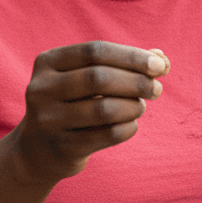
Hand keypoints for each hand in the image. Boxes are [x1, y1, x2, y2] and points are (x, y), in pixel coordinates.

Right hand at [8, 42, 169, 183]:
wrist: (39, 150)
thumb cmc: (73, 103)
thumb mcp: (88, 78)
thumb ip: (122, 64)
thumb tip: (162, 58)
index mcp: (47, 62)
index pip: (95, 51)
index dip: (131, 56)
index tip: (160, 64)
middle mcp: (42, 89)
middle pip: (99, 78)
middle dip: (136, 81)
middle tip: (157, 89)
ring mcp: (49, 120)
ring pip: (104, 109)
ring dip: (134, 106)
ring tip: (140, 106)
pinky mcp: (62, 147)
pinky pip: (108, 135)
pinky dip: (129, 127)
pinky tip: (131, 124)